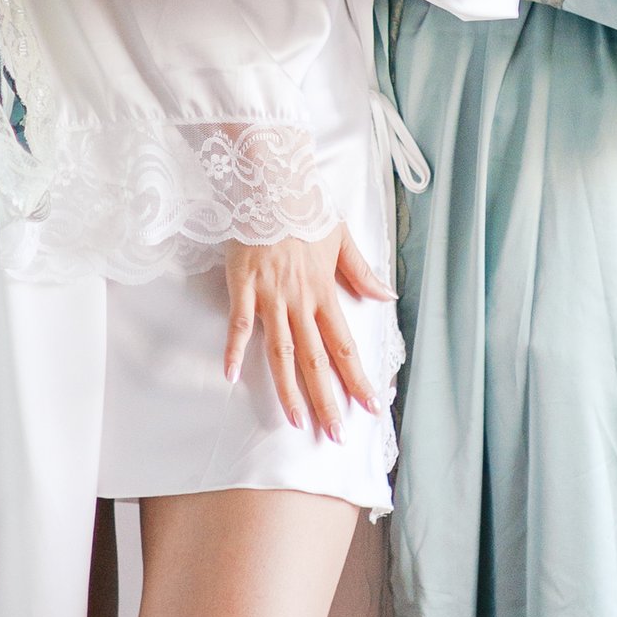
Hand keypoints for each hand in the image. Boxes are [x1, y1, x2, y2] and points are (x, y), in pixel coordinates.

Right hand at [220, 226, 390, 440]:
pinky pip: (239, 324)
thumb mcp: (342, 237)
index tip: (370, 406)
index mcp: (325, 293)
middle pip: (316, 360)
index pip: (346, 346)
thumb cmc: (305, 208)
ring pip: (282, 352)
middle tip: (334, 433)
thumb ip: (362, 272)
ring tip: (296, 420)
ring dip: (289, 389)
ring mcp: (270, 297)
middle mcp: (300, 301)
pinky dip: (234, 350)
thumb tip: (386, 297)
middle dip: (327, 399)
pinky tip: (230, 376)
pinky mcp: (243, 287)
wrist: (271, 183)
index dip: (358, 379)